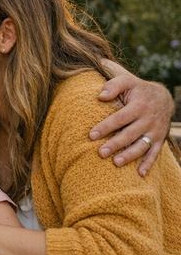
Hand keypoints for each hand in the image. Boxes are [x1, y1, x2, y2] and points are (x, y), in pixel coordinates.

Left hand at [91, 61, 172, 175]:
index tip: (91, 135)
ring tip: (116, 163)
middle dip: (116, 144)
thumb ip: (113, 85)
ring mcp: (155, 131)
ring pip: (142, 146)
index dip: (106, 127)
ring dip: (130, 155)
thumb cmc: (137, 89)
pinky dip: (148, 164)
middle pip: (130, 134)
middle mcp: (148, 120)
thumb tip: (100, 96)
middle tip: (101, 153)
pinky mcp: (159, 140)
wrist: (164, 97)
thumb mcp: (126, 81)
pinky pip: (155, 153)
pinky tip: (139, 174)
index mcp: (139, 106)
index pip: (119, 118)